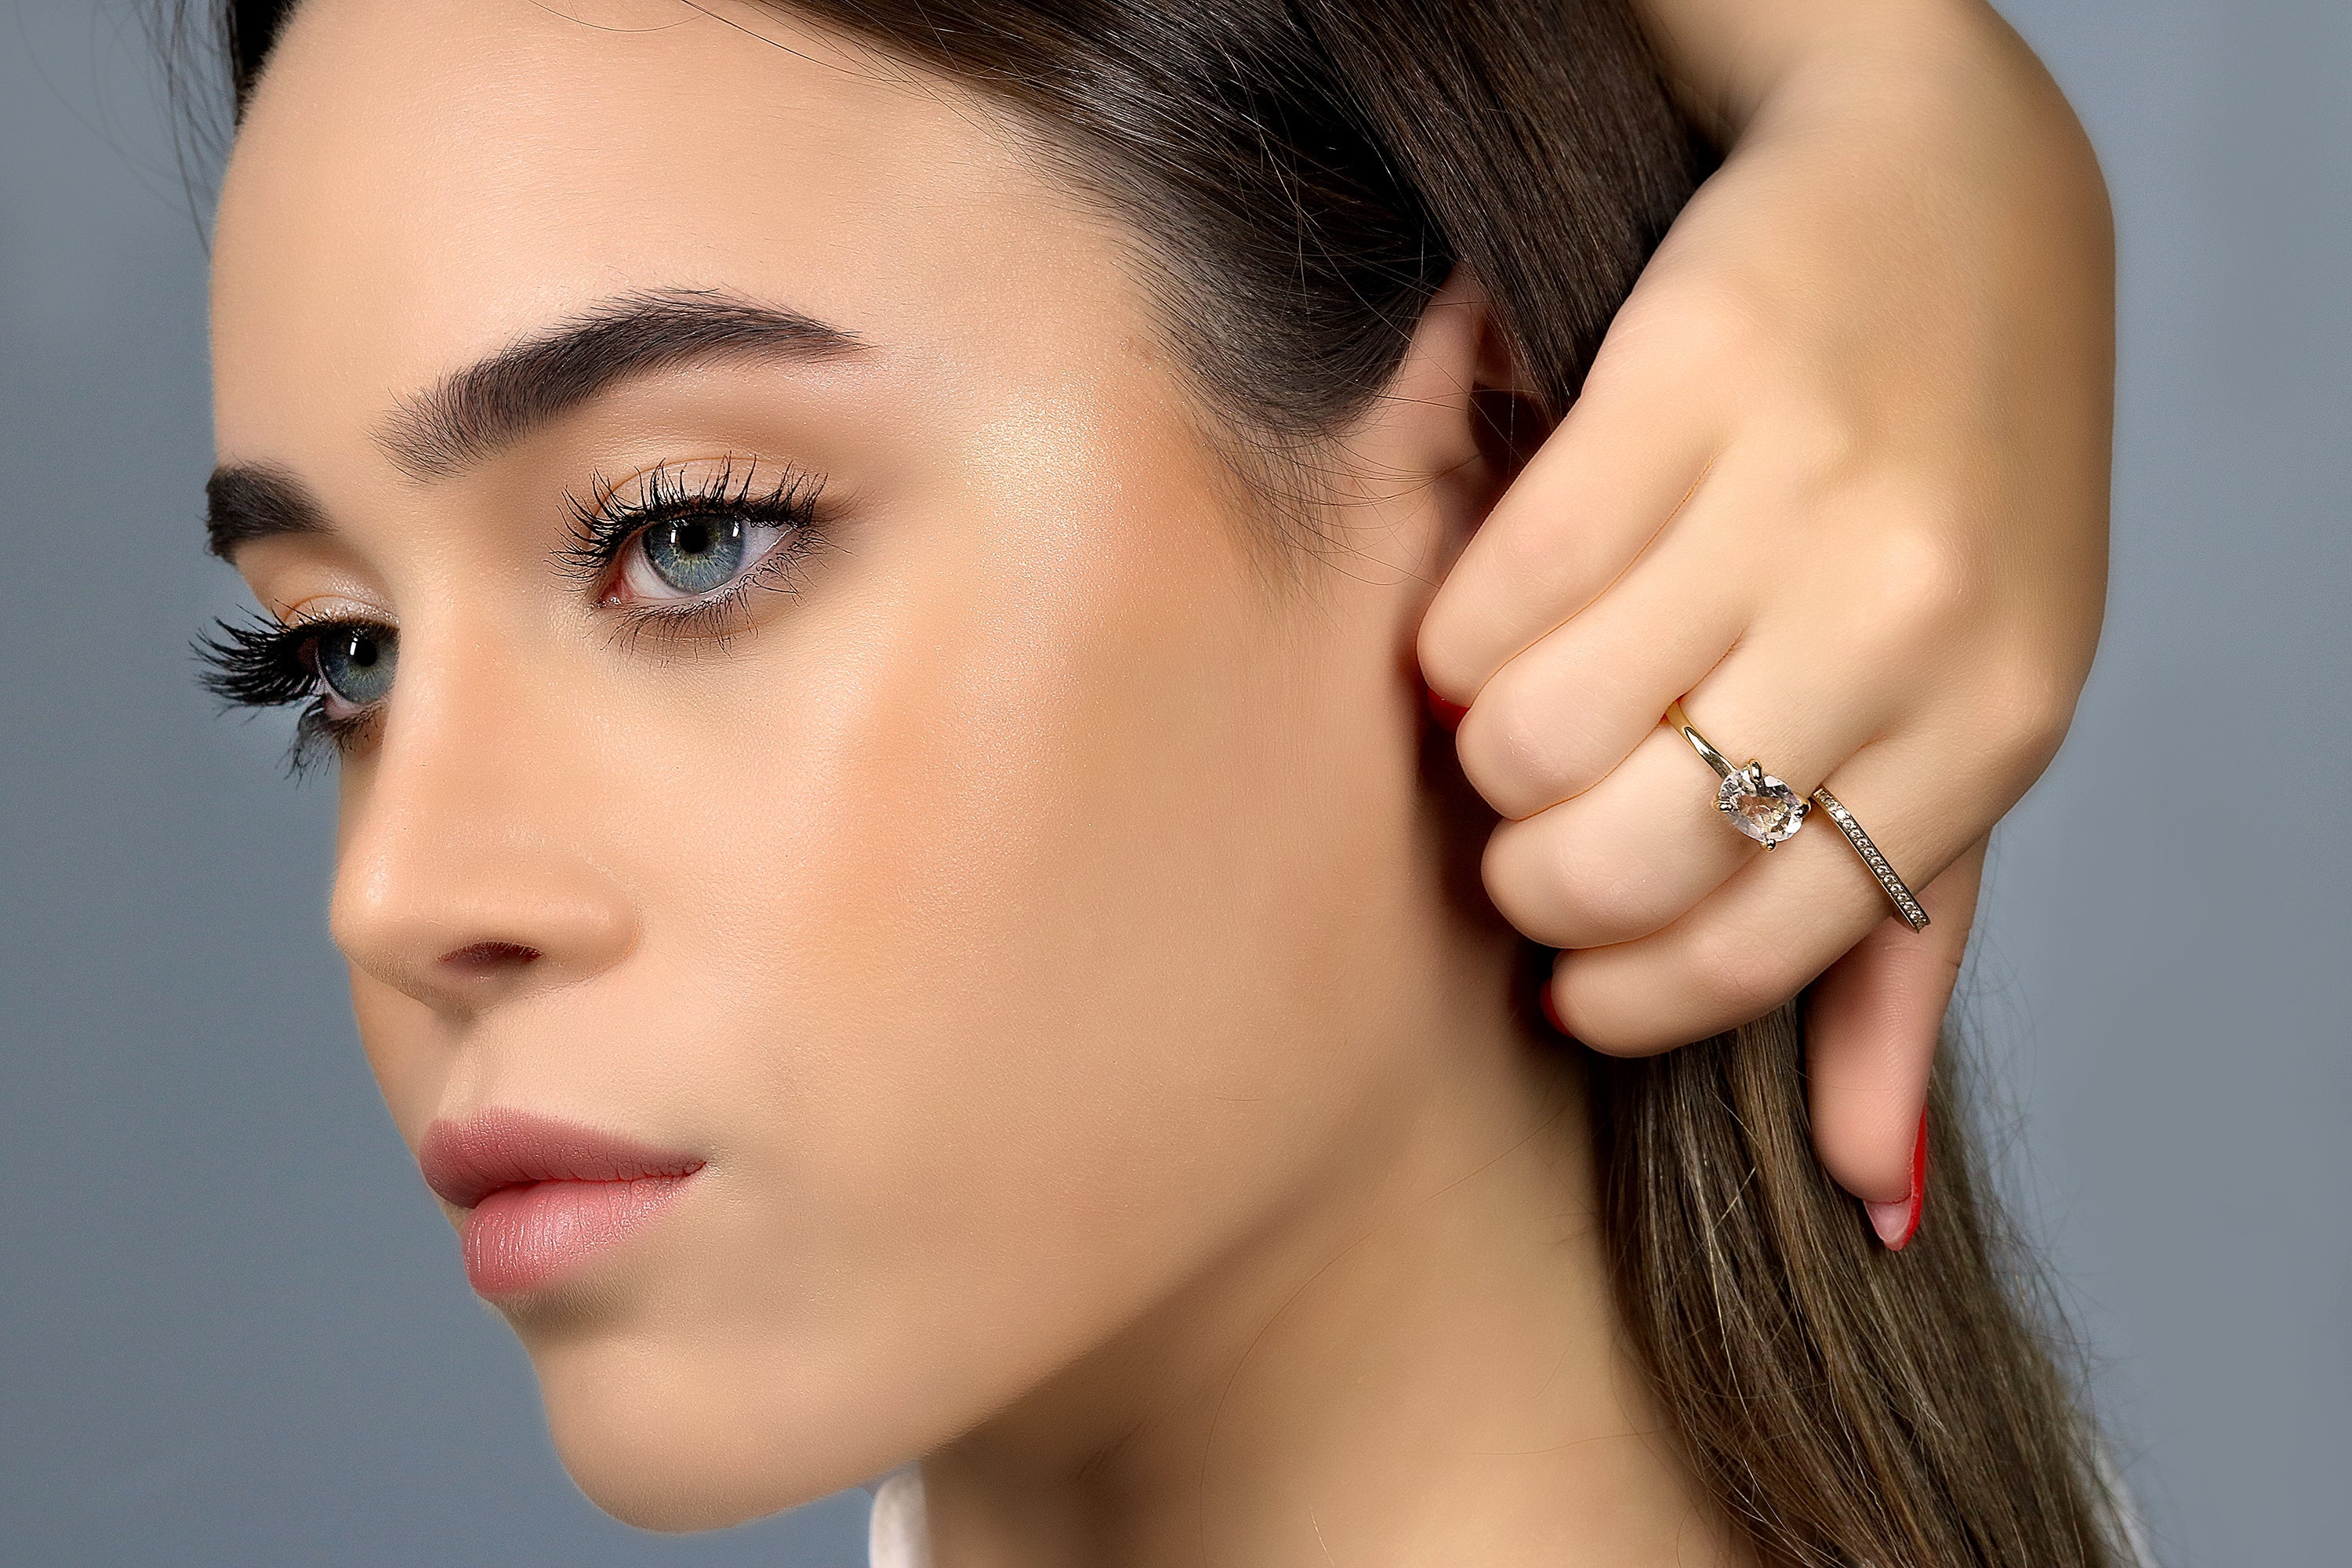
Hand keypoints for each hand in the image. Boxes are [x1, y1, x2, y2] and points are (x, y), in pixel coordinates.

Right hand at [1417, 0, 2112, 1214]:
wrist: (1955, 187)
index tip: (1563, 978)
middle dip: (1530, 876)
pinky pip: (1491, 585)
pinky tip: (1490, 601)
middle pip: (1620, 856)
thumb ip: (1908, 953)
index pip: (1760, 952)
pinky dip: (1452, 623)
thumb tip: (1876, 1205)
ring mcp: (1797, 489)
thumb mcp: (1968, 722)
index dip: (1624, 991)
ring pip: (1529, 728)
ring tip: (1507, 701)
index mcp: (1995, 722)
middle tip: (1527, 824)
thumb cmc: (1957, 491)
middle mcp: (1912, 612)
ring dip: (1479, 745)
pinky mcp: (1682, 379)